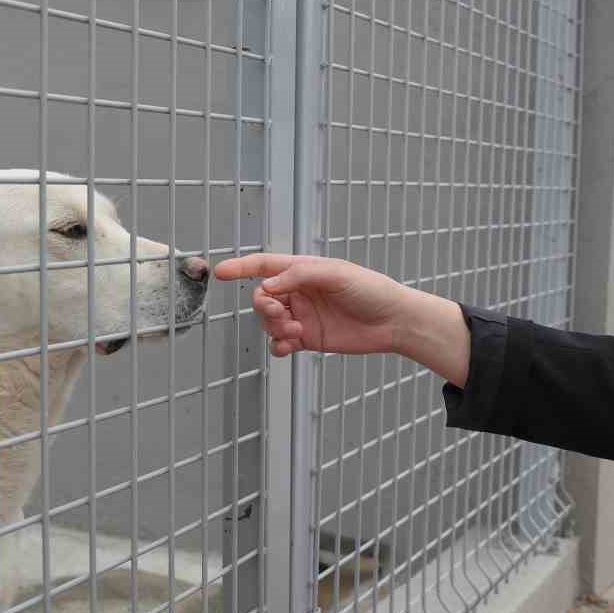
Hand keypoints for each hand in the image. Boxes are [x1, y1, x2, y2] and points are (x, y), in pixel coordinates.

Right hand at [213, 253, 411, 357]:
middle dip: (264, 307)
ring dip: (274, 327)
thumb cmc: (370, 289)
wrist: (393, 321)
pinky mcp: (308, 338)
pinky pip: (281, 342)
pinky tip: (288, 347)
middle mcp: (299, 292)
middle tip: (280, 315)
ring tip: (295, 331)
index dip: (241, 267)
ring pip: (269, 322)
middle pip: (263, 297)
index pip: (265, 266)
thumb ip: (300, 277)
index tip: (220, 272)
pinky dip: (278, 345)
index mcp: (303, 271)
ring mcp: (302, 315)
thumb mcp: (336, 274)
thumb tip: (268, 285)